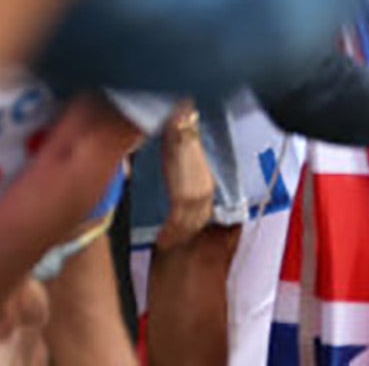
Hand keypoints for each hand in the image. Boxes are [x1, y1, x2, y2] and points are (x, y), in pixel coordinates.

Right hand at [156, 111, 214, 250]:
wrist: (179, 125)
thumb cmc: (178, 142)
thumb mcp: (182, 165)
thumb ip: (180, 181)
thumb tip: (171, 194)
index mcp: (208, 185)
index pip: (203, 214)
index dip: (191, 228)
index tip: (179, 236)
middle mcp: (206, 192)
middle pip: (196, 223)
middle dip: (183, 235)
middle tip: (168, 243)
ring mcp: (197, 195)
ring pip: (187, 225)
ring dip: (175, 236)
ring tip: (163, 243)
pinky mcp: (184, 195)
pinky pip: (176, 221)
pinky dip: (169, 232)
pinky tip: (161, 239)